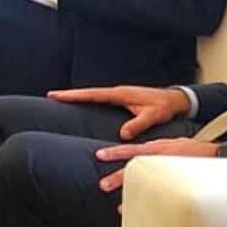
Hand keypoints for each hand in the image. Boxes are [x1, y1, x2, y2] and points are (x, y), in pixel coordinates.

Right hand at [49, 84, 191, 138]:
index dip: (75, 95)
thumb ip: (138, 124)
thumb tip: (122, 134)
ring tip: (61, 99)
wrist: (175, 100)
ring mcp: (119, 94)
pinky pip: (100, 98)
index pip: (93, 94)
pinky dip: (88, 99)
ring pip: (93, 94)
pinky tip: (82, 103)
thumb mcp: (153, 116)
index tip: (58, 96)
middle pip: (89, 92)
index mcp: (121, 94)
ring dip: (78, 96)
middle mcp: (117, 92)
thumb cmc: (164, 107)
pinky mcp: (121, 98)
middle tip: (51, 95)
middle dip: (70, 94)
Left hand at [96, 136, 222, 211]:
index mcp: (158, 148)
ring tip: (119, 207)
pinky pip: (163, 194)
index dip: (116, 152)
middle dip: (118, 177)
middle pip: (136, 168)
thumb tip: (144, 148)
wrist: (220, 155)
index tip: (99, 155)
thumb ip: (157, 147)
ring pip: (148, 183)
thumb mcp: (173, 143)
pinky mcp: (181, 182)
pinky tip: (144, 212)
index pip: (132, 149)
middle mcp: (162, 159)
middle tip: (102, 185)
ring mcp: (171, 171)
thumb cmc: (195, 150)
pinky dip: (152, 203)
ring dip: (133, 195)